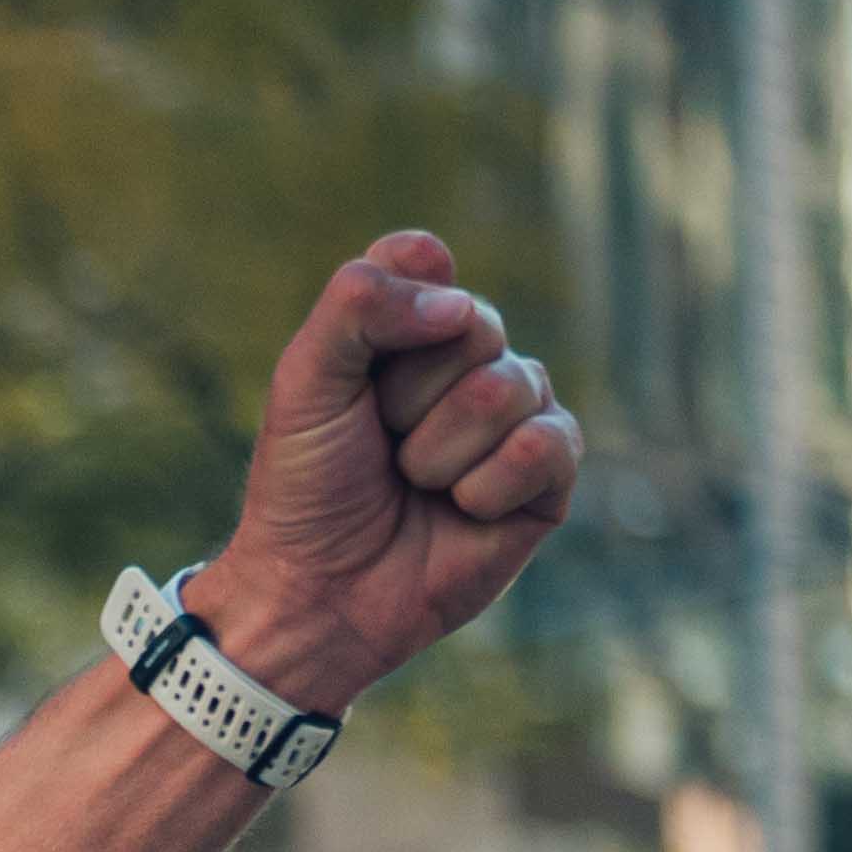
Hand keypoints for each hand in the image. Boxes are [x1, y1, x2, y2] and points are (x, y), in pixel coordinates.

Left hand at [183, 230, 577, 705]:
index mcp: (406, 328)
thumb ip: (358, 306)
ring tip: (414, 484)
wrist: (318, 592)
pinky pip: (545, 444)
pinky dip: (486, 487)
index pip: (422, 259)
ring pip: (509, 387)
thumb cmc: (306, 488)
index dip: (391, 310)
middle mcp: (468, 362)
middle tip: (380, 444)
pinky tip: (461, 512)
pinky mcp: (548, 477)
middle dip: (408, 397)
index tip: (356, 371)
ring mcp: (514, 417)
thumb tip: (459, 306)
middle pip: (474, 324)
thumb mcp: (303, 383)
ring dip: (438, 451)